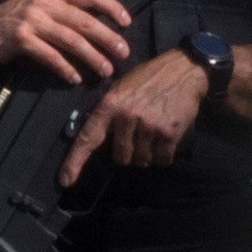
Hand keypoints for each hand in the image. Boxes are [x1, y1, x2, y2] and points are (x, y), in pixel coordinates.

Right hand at [0, 0, 137, 85]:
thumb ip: (64, 9)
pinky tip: (75, 78)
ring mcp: (31, 19)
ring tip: (106, 70)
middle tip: (124, 53)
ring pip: (71, 39)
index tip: (127, 22)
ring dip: (92, 56)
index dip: (111, 6)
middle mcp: (43, 1)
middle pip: (84, 20)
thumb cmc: (13, 20)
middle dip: (108, 37)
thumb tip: (99, 24)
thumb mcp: (38, 5)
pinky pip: (50, 56)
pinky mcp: (21, 39)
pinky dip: (65, 68)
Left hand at [62, 47, 213, 181]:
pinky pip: (161, 160)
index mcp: (110, 104)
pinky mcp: (168, 133)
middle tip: (138, 135)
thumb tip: (98, 139)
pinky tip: (166, 138)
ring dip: (147, 154)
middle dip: (128, 151)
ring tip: (153, 134)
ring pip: (141, 160)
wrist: (185, 70)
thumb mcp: (121, 87)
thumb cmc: (150, 78)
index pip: (88, 138)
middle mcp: (126, 116)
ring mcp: (148, 126)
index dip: (75, 162)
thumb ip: (109, 112)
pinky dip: (163, 155)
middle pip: (120, 157)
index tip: (65, 181)